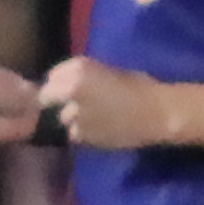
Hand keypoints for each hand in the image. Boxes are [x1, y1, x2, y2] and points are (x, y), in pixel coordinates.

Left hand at [42, 56, 184, 150]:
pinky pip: (74, 133)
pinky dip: (83, 132)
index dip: (60, 83)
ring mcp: (74, 114)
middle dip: (57, 100)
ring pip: (62, 117)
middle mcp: (70, 90)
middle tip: (75, 103)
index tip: (70, 87)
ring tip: (91, 118)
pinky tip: (98, 129)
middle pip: (47, 97)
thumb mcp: (106, 71)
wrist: (156, 112)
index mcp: (78, 69)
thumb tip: (64, 84)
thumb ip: (81, 76)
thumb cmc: (139, 85)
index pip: (52, 76)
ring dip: (72, 118)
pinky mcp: (82, 135)